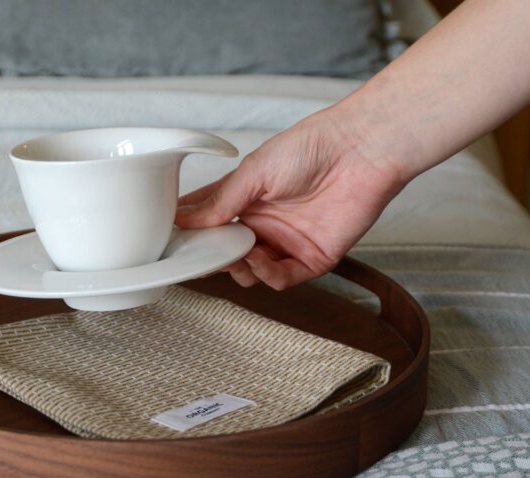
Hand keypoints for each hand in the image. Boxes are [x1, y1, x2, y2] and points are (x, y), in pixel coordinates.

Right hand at [176, 107, 406, 289]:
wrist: (360, 150)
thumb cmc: (310, 148)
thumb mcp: (253, 171)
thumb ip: (220, 201)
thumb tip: (185, 220)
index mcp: (244, 199)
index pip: (207, 221)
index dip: (189, 232)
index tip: (170, 239)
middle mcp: (263, 223)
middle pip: (226, 253)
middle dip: (211, 257)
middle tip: (198, 255)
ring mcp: (286, 242)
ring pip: (250, 272)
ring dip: (237, 269)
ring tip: (232, 256)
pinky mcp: (312, 258)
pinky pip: (281, 278)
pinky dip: (266, 275)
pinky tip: (258, 261)